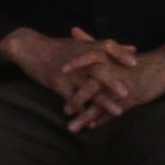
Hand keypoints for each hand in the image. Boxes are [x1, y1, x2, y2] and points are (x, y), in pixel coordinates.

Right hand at [0, 27, 127, 108]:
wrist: (29, 47)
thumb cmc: (58, 47)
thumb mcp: (82, 44)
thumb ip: (108, 48)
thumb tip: (133, 49)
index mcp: (86, 48)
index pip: (107, 46)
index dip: (120, 53)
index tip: (136, 62)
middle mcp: (78, 60)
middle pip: (98, 69)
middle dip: (114, 81)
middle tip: (129, 92)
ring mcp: (68, 73)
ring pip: (88, 88)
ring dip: (104, 101)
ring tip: (118, 111)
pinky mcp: (57, 83)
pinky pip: (72, 98)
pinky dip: (82, 109)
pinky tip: (92, 120)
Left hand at [64, 43, 164, 132]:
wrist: (163, 67)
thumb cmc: (134, 60)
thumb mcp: (112, 50)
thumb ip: (91, 42)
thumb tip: (73, 29)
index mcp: (109, 59)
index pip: (91, 58)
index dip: (76, 65)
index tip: (60, 72)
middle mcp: (115, 71)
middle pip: (94, 85)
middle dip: (78, 99)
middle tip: (65, 110)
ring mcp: (123, 86)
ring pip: (102, 103)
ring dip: (86, 115)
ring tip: (72, 127)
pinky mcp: (133, 97)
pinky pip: (115, 110)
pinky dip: (103, 119)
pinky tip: (91, 126)